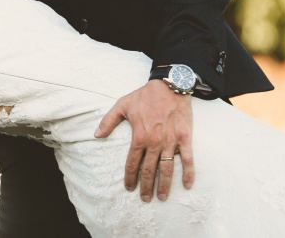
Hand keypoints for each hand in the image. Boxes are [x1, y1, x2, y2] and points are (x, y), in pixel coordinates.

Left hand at [95, 79, 194, 201]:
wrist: (170, 86)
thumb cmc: (145, 96)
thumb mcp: (121, 105)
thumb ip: (108, 121)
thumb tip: (96, 135)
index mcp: (139, 136)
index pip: (132, 163)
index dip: (130, 177)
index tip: (129, 188)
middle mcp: (155, 142)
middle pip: (149, 170)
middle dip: (146, 186)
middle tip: (145, 199)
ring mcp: (171, 142)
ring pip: (167, 168)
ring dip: (165, 185)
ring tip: (161, 198)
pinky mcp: (185, 138)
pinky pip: (188, 159)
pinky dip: (189, 173)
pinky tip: (187, 185)